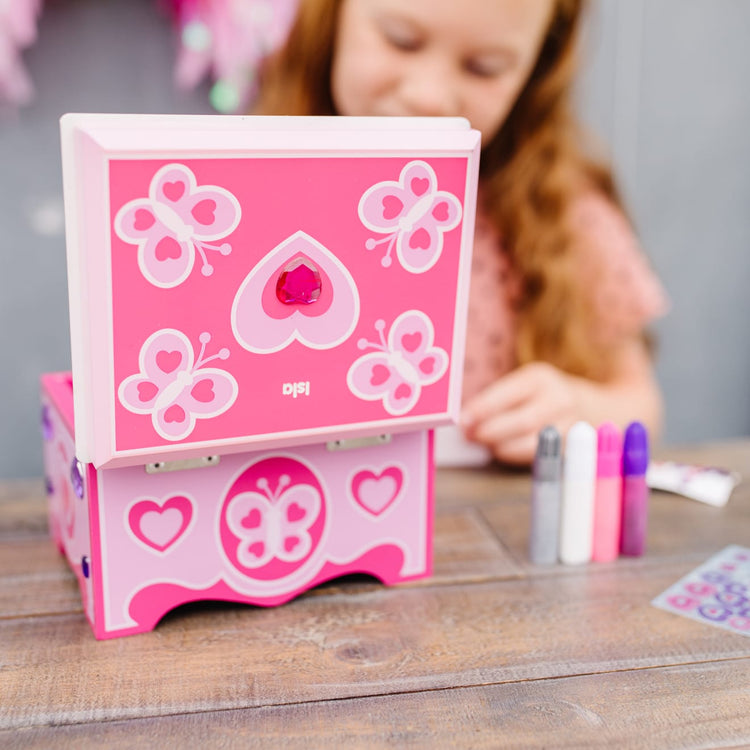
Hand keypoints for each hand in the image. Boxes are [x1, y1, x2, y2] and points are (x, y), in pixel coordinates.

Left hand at [461, 362, 581, 465]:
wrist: (589, 407)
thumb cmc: (540, 396)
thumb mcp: (522, 385)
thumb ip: (496, 400)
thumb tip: (466, 421)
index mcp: (540, 377)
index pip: (508, 394)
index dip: (482, 409)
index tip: (463, 420)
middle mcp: (559, 398)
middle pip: (522, 420)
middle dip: (490, 431)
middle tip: (470, 436)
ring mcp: (570, 424)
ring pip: (531, 441)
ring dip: (501, 446)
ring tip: (485, 445)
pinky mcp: (571, 445)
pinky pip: (539, 454)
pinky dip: (515, 454)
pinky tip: (502, 450)